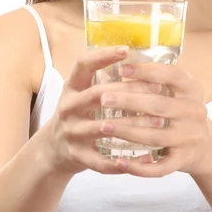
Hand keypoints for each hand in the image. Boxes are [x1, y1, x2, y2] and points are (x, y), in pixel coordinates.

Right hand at [39, 46, 163, 175]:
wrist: (54, 149)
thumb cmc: (81, 113)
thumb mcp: (84, 92)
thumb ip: (105, 79)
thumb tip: (144, 60)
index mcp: (72, 86)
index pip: (83, 64)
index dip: (103, 55)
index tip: (126, 50)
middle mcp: (68, 106)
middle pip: (98, 94)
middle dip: (129, 91)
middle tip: (157, 88)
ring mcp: (70, 132)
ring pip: (103, 128)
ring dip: (132, 124)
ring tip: (158, 122)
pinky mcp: (75, 155)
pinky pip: (100, 160)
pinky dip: (121, 161)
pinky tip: (142, 159)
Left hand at [99, 62, 211, 176]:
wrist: (205, 144)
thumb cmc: (179, 108)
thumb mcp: (177, 89)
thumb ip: (156, 77)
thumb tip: (119, 58)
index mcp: (192, 88)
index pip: (170, 75)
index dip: (145, 71)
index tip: (121, 68)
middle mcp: (195, 111)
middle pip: (158, 105)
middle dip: (128, 101)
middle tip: (103, 98)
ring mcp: (190, 137)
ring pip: (155, 136)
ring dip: (127, 131)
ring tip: (103, 126)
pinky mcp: (184, 160)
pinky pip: (159, 167)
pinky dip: (138, 167)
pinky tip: (118, 162)